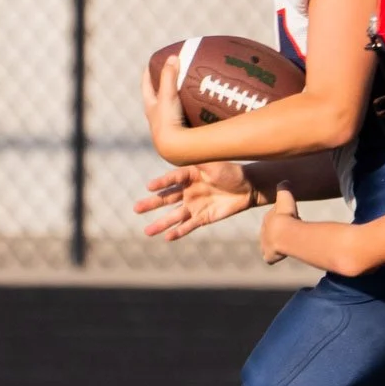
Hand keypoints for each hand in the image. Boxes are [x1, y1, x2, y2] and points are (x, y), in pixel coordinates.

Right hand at [134, 162, 254, 240]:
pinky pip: (189, 225)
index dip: (162, 183)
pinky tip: (168, 237)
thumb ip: (200, 158)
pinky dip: (179, 231)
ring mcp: (194, 205)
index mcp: (188, 175)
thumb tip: (187, 148)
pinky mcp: (203, 217)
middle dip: (151, 204)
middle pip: (166, 199)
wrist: (248, 187)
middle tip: (136, 209)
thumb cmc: (231, 170)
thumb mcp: (215, 162)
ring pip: (174, 216)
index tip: (150, 187)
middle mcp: (187, 191)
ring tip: (147, 232)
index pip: (172, 179)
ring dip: (161, 224)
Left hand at [142, 55, 190, 162]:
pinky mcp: (179, 134)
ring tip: (187, 91)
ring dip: (175, 100)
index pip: (146, 85)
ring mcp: (167, 126)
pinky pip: (182, 119)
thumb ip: (169, 76)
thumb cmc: (168, 121)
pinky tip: (198, 110)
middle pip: (156, 97)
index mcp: (150, 106)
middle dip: (162, 85)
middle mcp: (156, 117)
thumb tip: (173, 57)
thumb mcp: (167, 96)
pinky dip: (187, 112)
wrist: (175, 148)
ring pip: (169, 109)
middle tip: (171, 73)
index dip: (148, 73)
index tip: (153, 62)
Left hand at [260, 183, 299, 264]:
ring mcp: (266, 244)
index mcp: (268, 218)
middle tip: (292, 231)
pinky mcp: (268, 256)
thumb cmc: (286, 215)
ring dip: (279, 245)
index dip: (284, 219)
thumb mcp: (286, 198)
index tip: (292, 219)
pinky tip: (282, 255)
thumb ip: (284, 189)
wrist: (283, 232)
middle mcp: (264, 231)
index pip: (275, 218)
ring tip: (289, 243)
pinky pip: (270, 258)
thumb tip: (284, 181)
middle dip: (281, 232)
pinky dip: (275, 257)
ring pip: (272, 245)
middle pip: (273, 232)